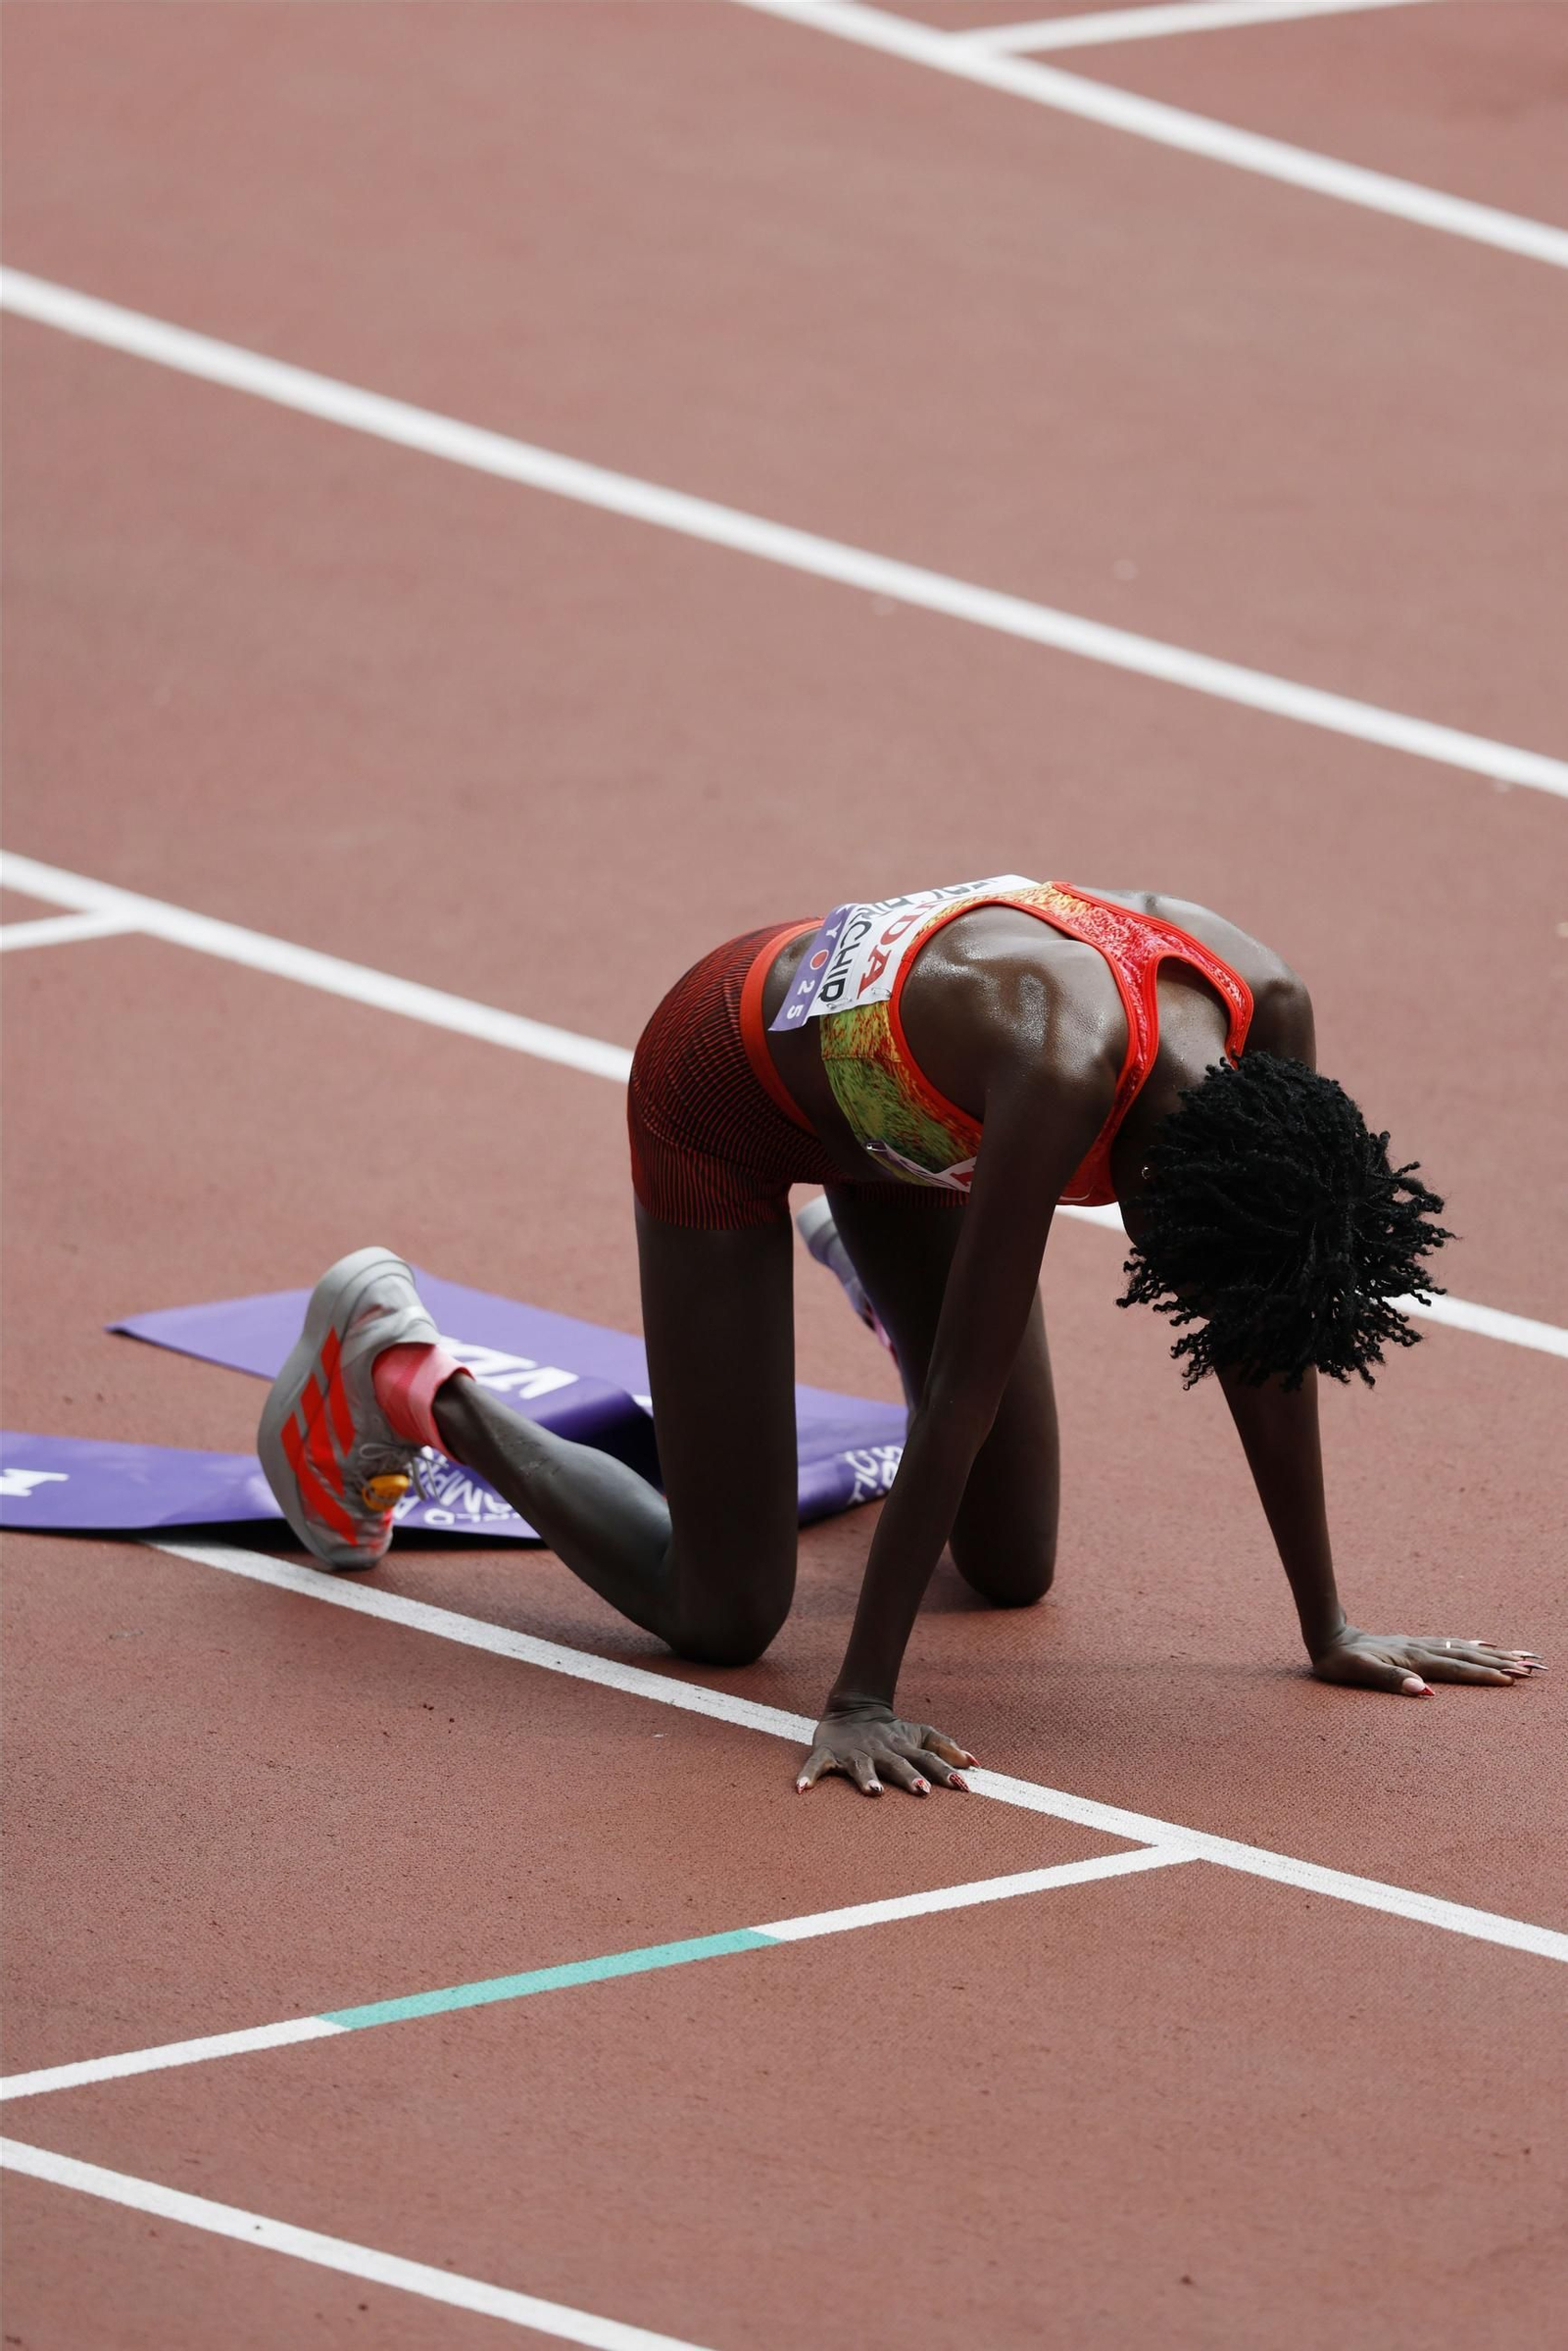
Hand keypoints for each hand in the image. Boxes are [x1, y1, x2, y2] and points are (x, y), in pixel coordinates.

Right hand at [796, 1703, 975, 1796]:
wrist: (852, 1707)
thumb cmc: (892, 1731)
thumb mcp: (919, 1735)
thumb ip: (945, 1748)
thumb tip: (975, 1763)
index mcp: (903, 1747)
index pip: (928, 1759)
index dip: (945, 1771)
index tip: (963, 1786)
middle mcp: (881, 1751)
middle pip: (897, 1763)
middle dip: (909, 1776)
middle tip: (922, 1790)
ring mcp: (855, 1752)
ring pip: (861, 1766)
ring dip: (866, 1778)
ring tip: (874, 1792)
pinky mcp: (830, 1753)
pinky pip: (818, 1765)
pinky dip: (810, 1775)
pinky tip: (802, 1789)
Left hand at [1312, 1626, 1543, 1696]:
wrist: (1327, 1637)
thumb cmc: (1341, 1661)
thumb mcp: (1359, 1673)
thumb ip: (1390, 1681)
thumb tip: (1422, 1690)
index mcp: (1413, 1660)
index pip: (1456, 1669)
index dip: (1483, 1675)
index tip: (1512, 1679)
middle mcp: (1421, 1650)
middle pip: (1468, 1656)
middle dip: (1501, 1662)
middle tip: (1533, 1667)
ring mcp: (1419, 1645)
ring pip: (1464, 1648)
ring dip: (1493, 1653)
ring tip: (1521, 1656)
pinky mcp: (1414, 1644)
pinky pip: (1451, 1643)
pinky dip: (1472, 1645)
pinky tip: (1484, 1644)